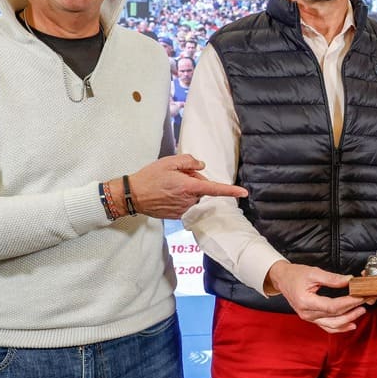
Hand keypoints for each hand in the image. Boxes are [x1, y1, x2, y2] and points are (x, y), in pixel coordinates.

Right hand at [124, 154, 248, 218]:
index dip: (230, 190)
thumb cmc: (149, 177)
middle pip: (202, 189)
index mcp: (188, 187)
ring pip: (193, 197)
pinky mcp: (176, 215)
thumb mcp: (168, 162)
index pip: (214, 188)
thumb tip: (201, 166)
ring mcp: (182, 209)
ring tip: (169, 184)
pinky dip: (181, 197)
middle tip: (177, 174)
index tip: (243, 192)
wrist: (132, 196)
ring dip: (187, 189)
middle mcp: (188, 200)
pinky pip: (185, 203)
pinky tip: (167, 193)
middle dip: (195, 181)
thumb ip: (189, 162)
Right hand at [266, 260, 366, 332]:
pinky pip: (327, 326)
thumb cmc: (296, 274)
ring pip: (332, 325)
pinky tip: (351, 324)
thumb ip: (332, 278)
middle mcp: (306, 313)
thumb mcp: (314, 272)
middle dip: (351, 310)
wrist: (282, 279)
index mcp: (306, 301)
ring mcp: (308, 318)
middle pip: (333, 317)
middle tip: (364, 302)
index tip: (359, 296)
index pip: (332, 306)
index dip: (348, 303)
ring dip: (348, 320)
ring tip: (361, 311)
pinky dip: (340, 327)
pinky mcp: (311, 319)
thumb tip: (350, 280)